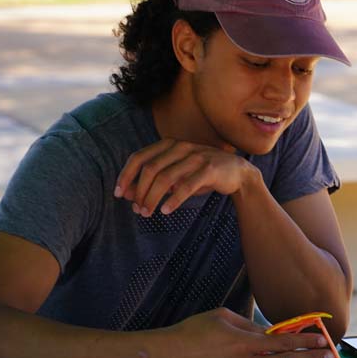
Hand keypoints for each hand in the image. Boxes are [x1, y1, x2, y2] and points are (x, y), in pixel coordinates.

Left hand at [115, 138, 256, 216]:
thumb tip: (126, 195)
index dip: (126, 175)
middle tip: (137, 209)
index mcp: (169, 144)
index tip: (118, 194)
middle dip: (139, 191)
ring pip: (166, 178)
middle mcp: (180, 147)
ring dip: (152, 197)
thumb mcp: (176, 176)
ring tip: (147, 213)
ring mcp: (196, 156)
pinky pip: (187, 185)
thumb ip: (153, 182)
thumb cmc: (201, 174)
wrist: (238, 173)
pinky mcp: (210, 168)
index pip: (139, 157)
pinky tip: (166, 211)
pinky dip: (174, 199)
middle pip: (150, 168)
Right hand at [153, 308, 333, 357]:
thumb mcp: (225, 318)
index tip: (322, 341)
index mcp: (245, 344)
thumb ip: (251, 327)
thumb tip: (271, 334)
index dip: (305, 343)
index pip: (284, 344)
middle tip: (328, 356)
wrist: (167, 356)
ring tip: (266, 353)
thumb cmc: (194, 330)